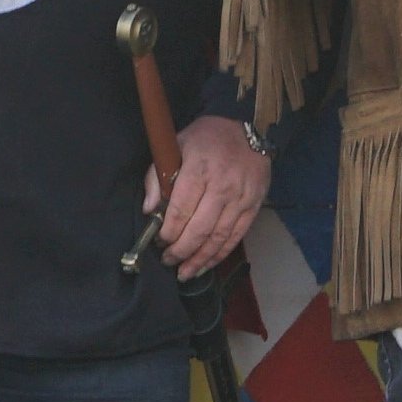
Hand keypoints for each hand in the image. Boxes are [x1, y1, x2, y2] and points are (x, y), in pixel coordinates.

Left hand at [152, 115, 263, 278]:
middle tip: (168, 260)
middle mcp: (223, 186)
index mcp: (200, 168)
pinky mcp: (253, 206)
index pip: (181, 210)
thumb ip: (158, 177)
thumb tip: (149, 210)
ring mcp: (240, 198)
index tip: (159, 241)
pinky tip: (206, 265)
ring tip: (184, 272)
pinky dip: (219, 255)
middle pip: (199, 229)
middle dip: (181, 250)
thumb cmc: (207, 138)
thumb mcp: (176, 146)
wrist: (250, 129)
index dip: (168, 231)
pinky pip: (235, 237)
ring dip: (199, 259)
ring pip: (218, 238)